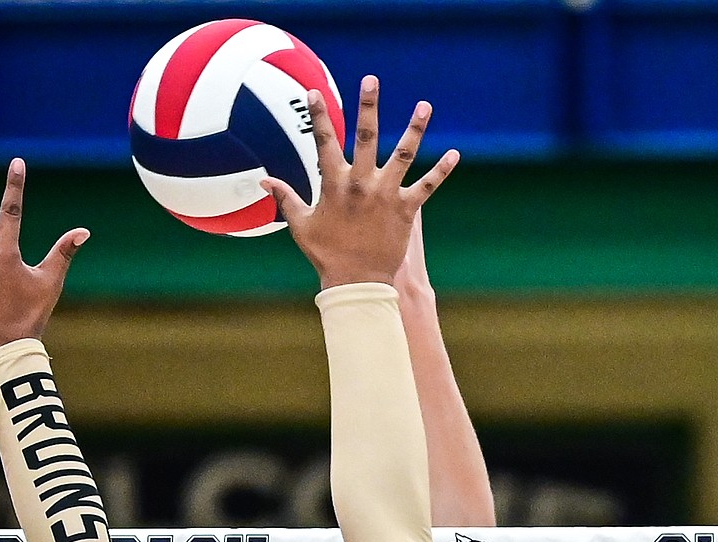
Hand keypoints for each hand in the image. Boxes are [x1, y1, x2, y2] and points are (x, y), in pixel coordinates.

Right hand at [263, 77, 458, 288]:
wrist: (356, 284)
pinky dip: (441, 171)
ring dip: (414, 129)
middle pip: (366, 137)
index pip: (324, 142)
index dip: (318, 116)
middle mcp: (362, 184)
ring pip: (403, 155)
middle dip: (368, 106)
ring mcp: (386, 195)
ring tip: (424, 106)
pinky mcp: (405, 210)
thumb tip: (263, 181)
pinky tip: (454, 154)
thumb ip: (285, 197)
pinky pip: (427, 187)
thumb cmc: (327, 255)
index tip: (314, 93)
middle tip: (371, 80)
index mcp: (335, 185)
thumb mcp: (301, 225)